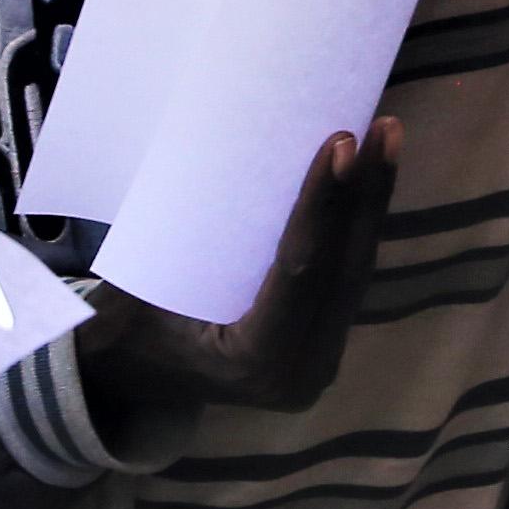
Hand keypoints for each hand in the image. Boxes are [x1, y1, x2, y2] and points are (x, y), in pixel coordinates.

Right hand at [79, 120, 399, 421]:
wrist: (135, 382)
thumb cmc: (122, 335)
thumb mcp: (121, 306)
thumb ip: (140, 274)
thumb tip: (141, 209)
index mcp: (253, 362)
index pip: (300, 271)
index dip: (323, 205)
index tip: (340, 141)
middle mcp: (300, 372)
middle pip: (342, 268)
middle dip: (365, 194)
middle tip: (382, 126)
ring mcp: (318, 362)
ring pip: (354, 271)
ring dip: (372, 202)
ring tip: (387, 136)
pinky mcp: (324, 343)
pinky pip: (347, 278)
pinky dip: (359, 225)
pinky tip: (371, 175)